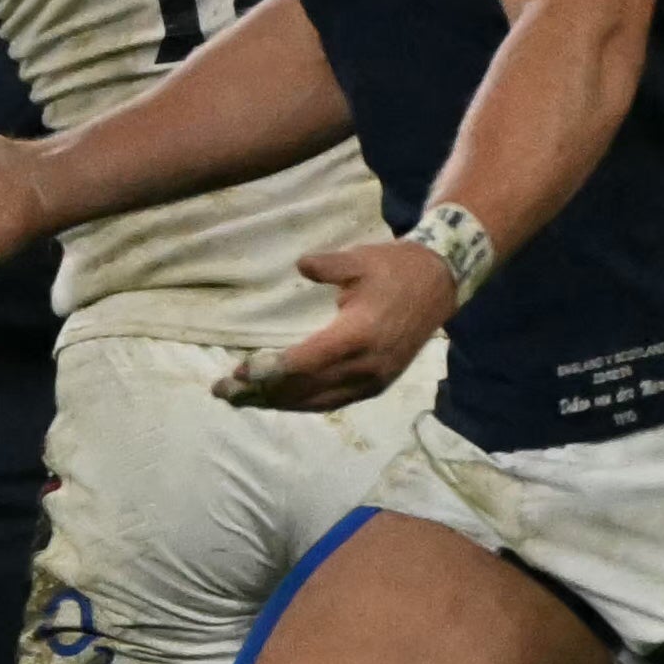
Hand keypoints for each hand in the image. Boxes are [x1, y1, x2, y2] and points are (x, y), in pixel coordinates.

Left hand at [221, 234, 465, 413]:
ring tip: (242, 400)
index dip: (270, 370)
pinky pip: (333, 401)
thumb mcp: (360, 260)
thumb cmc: (395, 268)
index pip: (305, 362)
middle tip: (222, 391)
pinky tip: (280, 400)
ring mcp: (373, 379)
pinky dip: (303, 403)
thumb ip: (327, 265)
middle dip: (260, 392)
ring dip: (277, 402)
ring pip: (316, 400)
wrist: (441, 283)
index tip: (239, 371)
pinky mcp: (377, 384)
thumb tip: (301, 265)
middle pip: (304, 387)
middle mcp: (366, 365)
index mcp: (359, 334)